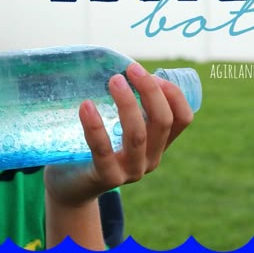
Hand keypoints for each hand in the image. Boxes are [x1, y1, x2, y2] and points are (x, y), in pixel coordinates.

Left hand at [44, 61, 192, 207]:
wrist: (70, 187)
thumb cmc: (92, 149)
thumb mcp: (117, 127)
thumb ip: (127, 106)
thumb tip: (122, 65)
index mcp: (158, 145)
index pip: (183, 119)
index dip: (173, 93)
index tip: (153, 74)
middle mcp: (150, 160)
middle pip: (162, 121)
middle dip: (150, 90)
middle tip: (130, 69)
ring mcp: (130, 172)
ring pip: (137, 135)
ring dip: (128, 103)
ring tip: (113, 81)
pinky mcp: (106, 178)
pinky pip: (103, 150)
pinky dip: (95, 126)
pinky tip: (86, 106)